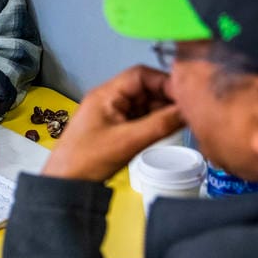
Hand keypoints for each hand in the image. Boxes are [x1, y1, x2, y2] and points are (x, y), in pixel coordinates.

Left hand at [43, 65, 185, 181]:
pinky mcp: (115, 127)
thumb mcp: (128, 141)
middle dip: (167, 97)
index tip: (187, 95)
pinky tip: (170, 129)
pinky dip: (155, 121)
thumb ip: (161, 124)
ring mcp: (112, 113)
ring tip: (185, 121)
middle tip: (191, 111)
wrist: (66, 182)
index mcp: (106, 94)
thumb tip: (191, 110)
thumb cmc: (89, 159)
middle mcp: (109, 98)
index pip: (140, 75)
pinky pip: (140, 117)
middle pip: (145, 88)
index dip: (165, 81)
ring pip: (145, 104)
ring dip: (163, 111)